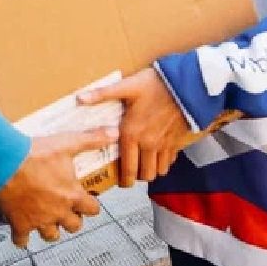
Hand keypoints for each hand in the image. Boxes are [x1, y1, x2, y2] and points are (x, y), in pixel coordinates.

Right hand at [0, 128, 117, 246]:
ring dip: (50, 230)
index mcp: (72, 195)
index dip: (90, 206)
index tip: (86, 202)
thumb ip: (91, 139)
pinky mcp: (20, 223)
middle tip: (67, 211)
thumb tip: (114, 133)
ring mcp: (39, 220)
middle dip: (72, 220)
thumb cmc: (35, 154)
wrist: (5, 163)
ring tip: (47, 222)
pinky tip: (21, 233)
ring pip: (51, 236)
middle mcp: (58, 212)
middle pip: (73, 226)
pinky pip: (22, 240)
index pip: (92, 210)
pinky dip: (21, 238)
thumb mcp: (67, 143)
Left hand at [79, 69, 190, 186]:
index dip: (124, 180)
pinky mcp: (177, 141)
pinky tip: (158, 152)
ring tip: (144, 162)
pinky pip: (170, 161)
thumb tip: (79, 98)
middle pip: (144, 175)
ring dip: (151, 169)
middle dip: (137, 176)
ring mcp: (164, 145)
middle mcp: (148, 144)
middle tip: (132, 171)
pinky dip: (164, 161)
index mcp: (132, 134)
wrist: (186, 85)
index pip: (128, 169)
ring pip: (158, 171)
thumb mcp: (126, 86)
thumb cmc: (155, 84)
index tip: (121, 181)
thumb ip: (102, 94)